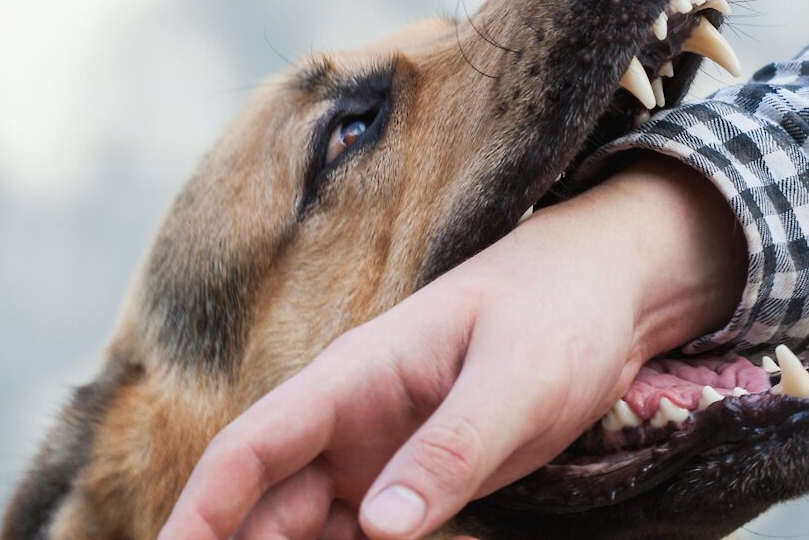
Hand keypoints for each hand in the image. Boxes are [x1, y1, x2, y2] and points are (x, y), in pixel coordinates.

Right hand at [160, 155, 745, 539]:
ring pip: (303, 524)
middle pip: (264, 500)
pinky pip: (361, 532)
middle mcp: (351, 417)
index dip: (201, 511)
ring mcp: (380, 449)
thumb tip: (379, 527)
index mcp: (354, 376)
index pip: (250, 447)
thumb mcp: (515, 381)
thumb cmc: (558, 314)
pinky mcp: (417, 475)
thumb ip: (450, 450)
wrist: (608, 292)